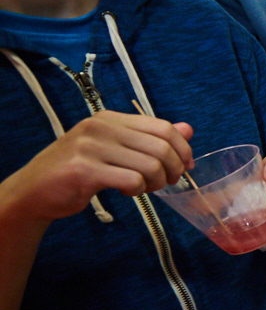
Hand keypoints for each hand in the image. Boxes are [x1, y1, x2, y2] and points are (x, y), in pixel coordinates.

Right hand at [0, 112, 193, 222]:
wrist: (33, 190)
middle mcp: (100, 127)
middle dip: (173, 170)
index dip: (182, 149)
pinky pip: (132, 181)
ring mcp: (90, 147)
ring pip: (151, 166)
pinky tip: (125, 191)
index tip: (184, 166)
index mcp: (109, 118)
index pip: (163, 127)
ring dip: (155, 183)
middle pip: (162, 148)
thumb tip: (188, 129)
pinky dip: (137, 190)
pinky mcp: (84, 170)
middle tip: (165, 183)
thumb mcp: (114, 148)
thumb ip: (149, 138)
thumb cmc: (78, 170)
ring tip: (142, 188)